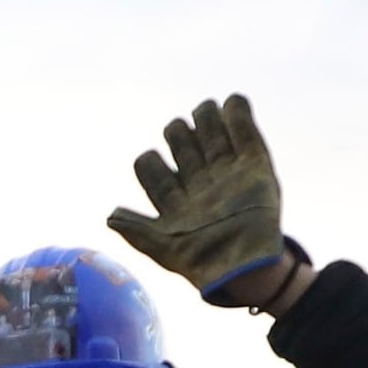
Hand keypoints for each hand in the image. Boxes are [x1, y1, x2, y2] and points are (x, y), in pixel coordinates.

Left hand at [107, 95, 293, 304]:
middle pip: (183, 146)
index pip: (154, 170)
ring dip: (207, 117)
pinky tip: (233, 101)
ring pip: (213, 136)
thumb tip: (110, 217)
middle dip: (178, 133)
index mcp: (175, 202)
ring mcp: (228, 175)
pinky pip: (247, 137)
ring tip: (207, 109)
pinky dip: (240, 117)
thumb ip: (136, 229)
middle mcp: (200, 184)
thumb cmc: (202, 261)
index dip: (150, 162)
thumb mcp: (162, 248)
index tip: (153, 161)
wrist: (244, 265)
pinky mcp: (256, 168)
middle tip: (179, 131)